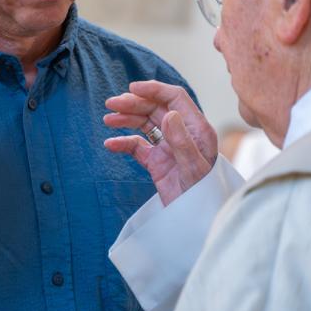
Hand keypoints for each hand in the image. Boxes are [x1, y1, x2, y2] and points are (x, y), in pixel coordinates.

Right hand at [103, 80, 216, 204]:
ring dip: (126, 119)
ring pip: (145, 124)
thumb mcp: (194, 168)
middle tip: (111, 104)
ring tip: (107, 119)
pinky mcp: (157, 162)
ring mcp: (168, 147)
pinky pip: (138, 146)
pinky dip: (124, 142)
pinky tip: (111, 144)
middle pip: (156, 108)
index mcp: (197, 129)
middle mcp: (182, 133)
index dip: (153, 90)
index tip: (132, 89)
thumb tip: (169, 114)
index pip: (175, 98)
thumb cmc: (203, 195)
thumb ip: (182, 141)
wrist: (197, 221)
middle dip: (133, 104)